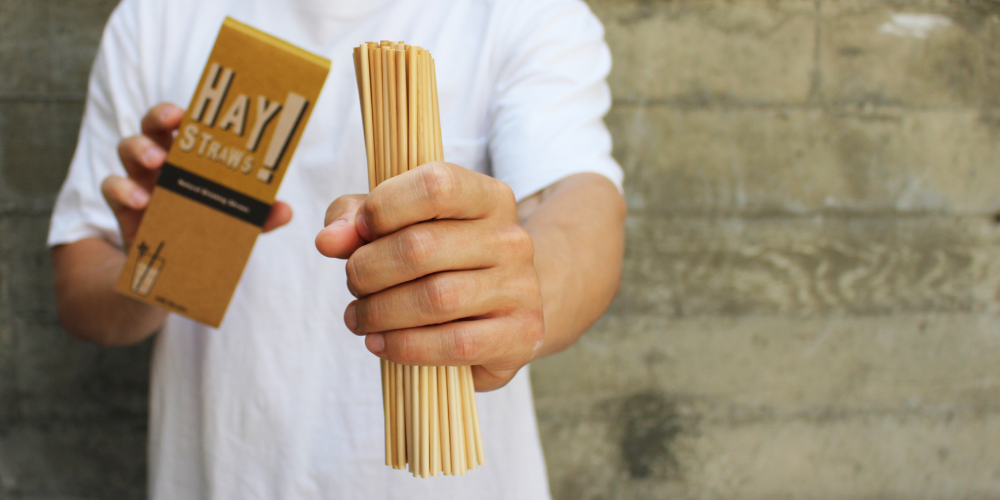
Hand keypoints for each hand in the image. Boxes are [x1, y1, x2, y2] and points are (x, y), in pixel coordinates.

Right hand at [102, 102, 292, 248]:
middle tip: (174, 121)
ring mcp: (138, 180)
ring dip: (141, 148)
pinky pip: (111, 186)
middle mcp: (161, 162)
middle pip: (152, 126)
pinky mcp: (122, 206)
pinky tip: (141, 200)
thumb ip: (258, 216)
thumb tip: (285, 210)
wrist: (172, 272)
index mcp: (188, 158)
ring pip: (127, 148)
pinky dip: (123, 189)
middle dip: (160, 117)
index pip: (183, 123)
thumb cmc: (205, 231)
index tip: (193, 108)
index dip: (185, 109)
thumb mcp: (235, 223)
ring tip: (157, 161)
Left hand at [315, 163, 544, 390]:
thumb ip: (357, 219)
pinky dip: (405, 346)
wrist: (506, 308)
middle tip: (353, 282)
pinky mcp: (521, 334)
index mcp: (488, 196)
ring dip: (380, 312)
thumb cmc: (444, 259)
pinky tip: (380, 343)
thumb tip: (329, 239)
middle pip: (422, 247)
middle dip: (368, 269)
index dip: (384, 207)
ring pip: (436, 298)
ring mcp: (521, 287)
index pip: (436, 185)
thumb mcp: (401, 224)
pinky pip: (455, 343)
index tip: (361, 231)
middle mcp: (511, 238)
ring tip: (359, 317)